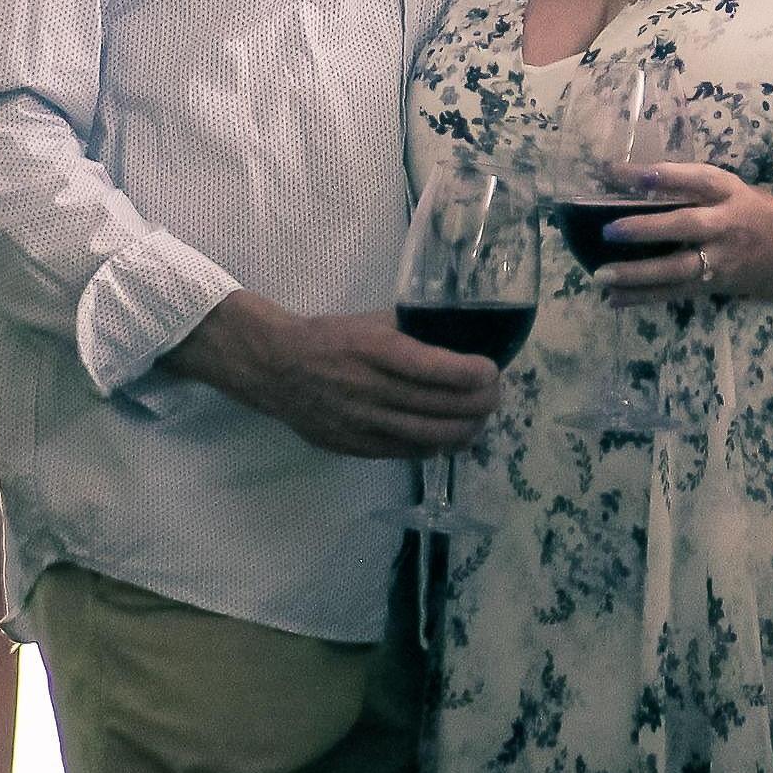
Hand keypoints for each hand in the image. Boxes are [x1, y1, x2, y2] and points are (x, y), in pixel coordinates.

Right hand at [164, 292, 499, 457]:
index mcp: (375, 350)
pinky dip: (436, 445)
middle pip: (441, 407)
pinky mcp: (357, 447)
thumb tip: (458, 334)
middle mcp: (372, 390)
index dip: (472, 374)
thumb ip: (412, 329)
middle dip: (480, 404)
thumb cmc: (329, 338)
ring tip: (480, 419)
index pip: (436, 369)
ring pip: (430, 436)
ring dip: (466, 430)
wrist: (276, 369)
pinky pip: (409, 452)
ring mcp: (364, 424)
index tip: (492, 370)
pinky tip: (450, 437)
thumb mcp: (371, 320)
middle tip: (496, 395)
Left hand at [591, 162, 772, 302]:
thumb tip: (636, 180)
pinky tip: (615, 299)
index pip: (691, 178)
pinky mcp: (716, 286)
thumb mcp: (731, 189)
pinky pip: (677, 292)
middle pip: (685, 226)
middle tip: (609, 231)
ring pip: (678, 269)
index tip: (616, 171)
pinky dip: (644, 297)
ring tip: (602, 275)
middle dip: (647, 229)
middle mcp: (726, 225)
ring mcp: (722, 260)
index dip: (656, 175)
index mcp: (729, 192)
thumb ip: (691, 186)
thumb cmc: (757, 212)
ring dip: (638, 274)